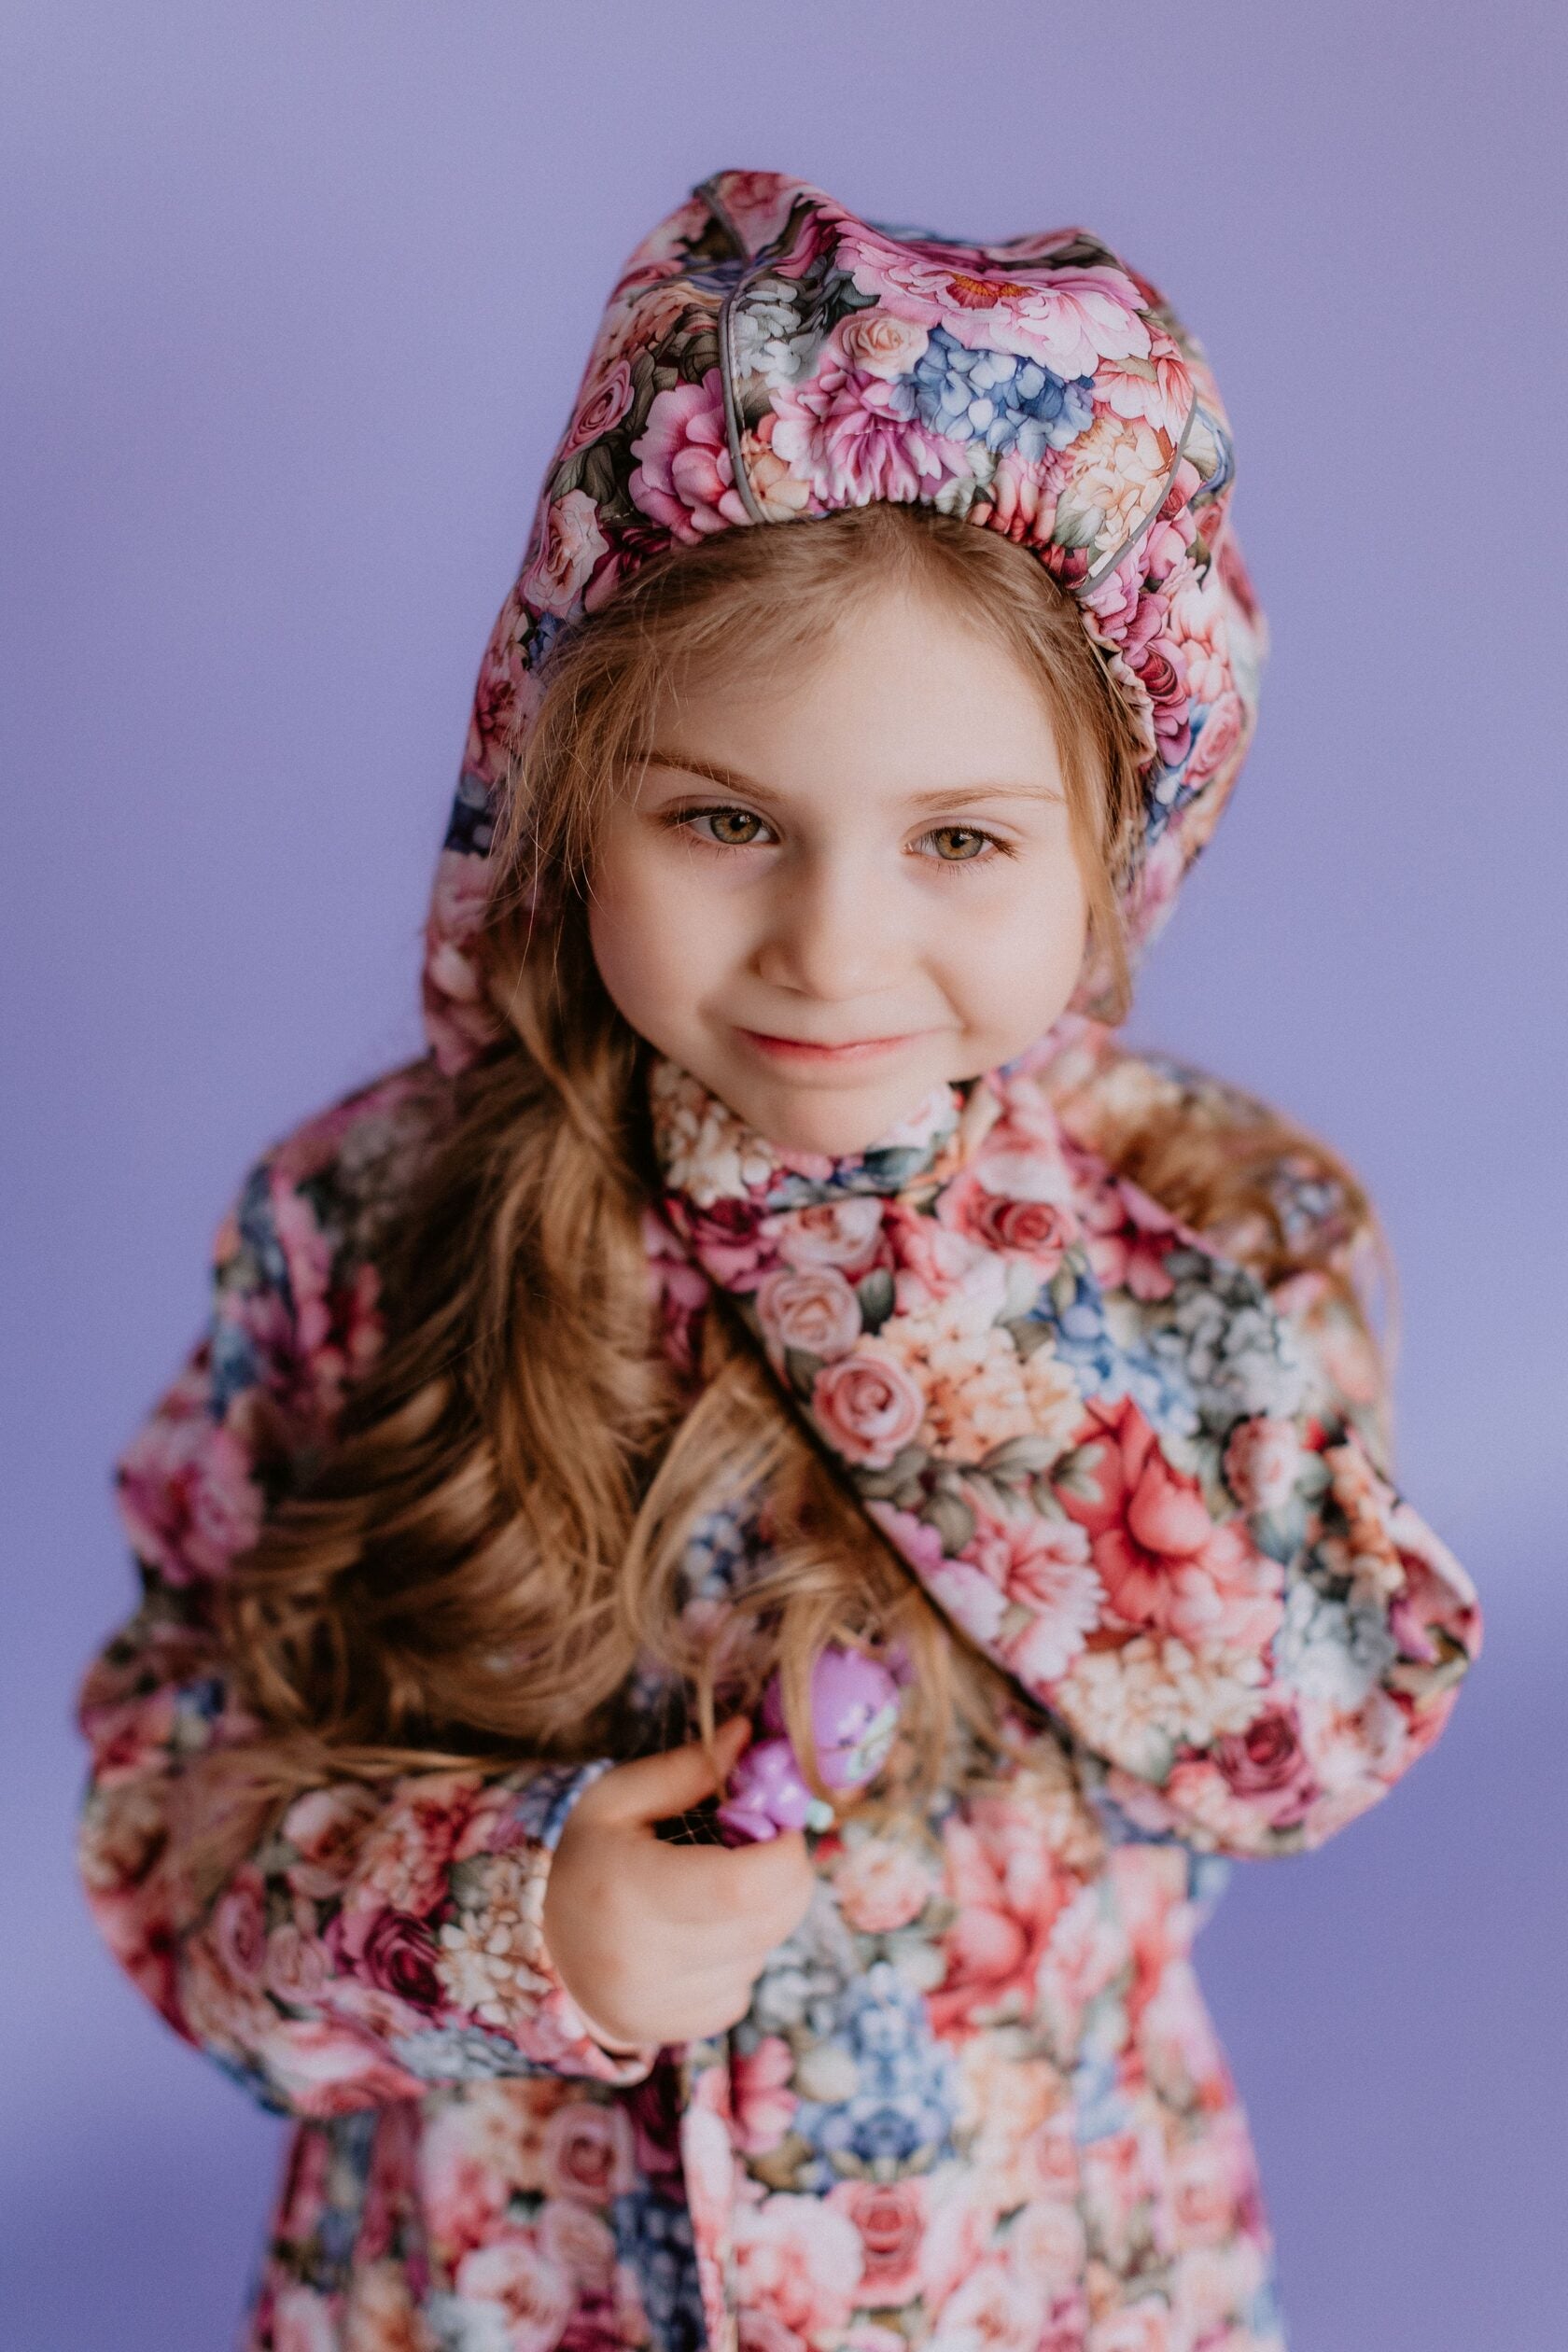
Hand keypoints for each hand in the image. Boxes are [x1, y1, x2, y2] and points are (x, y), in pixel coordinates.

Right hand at [542, 1718, 815, 2049]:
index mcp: (631, 1891)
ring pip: (761, 1956)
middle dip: (788, 1878)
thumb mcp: (616, 1799)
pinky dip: (739, 1960)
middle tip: (768, 1849)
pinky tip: (704, 1936)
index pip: (743, 1885)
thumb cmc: (581, 1860)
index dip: (784, 1853)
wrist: (533, 1945)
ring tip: (720, 1894)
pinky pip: (740, 1992)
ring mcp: (658, 2007)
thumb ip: (686, 1769)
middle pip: (767, 1922)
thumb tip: (746, 1734)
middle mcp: (645, 1960)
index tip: (782, 1826)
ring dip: (762, 1919)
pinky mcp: (669, 2033)